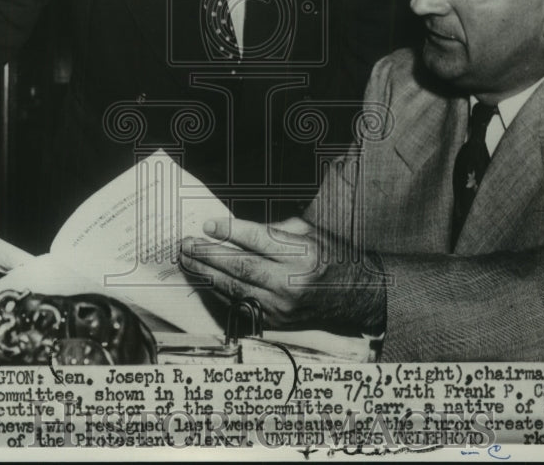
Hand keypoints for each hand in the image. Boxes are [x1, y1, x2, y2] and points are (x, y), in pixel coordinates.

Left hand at [180, 216, 385, 333]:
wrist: (355, 295)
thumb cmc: (332, 257)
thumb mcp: (310, 232)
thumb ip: (274, 230)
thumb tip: (235, 229)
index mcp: (303, 254)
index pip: (258, 240)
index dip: (230, 231)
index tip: (208, 225)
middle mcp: (292, 282)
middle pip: (240, 266)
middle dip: (208, 254)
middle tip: (187, 243)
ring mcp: (282, 305)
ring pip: (234, 288)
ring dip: (206, 273)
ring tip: (188, 260)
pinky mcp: (276, 320)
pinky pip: (239, 303)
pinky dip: (219, 291)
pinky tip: (205, 279)